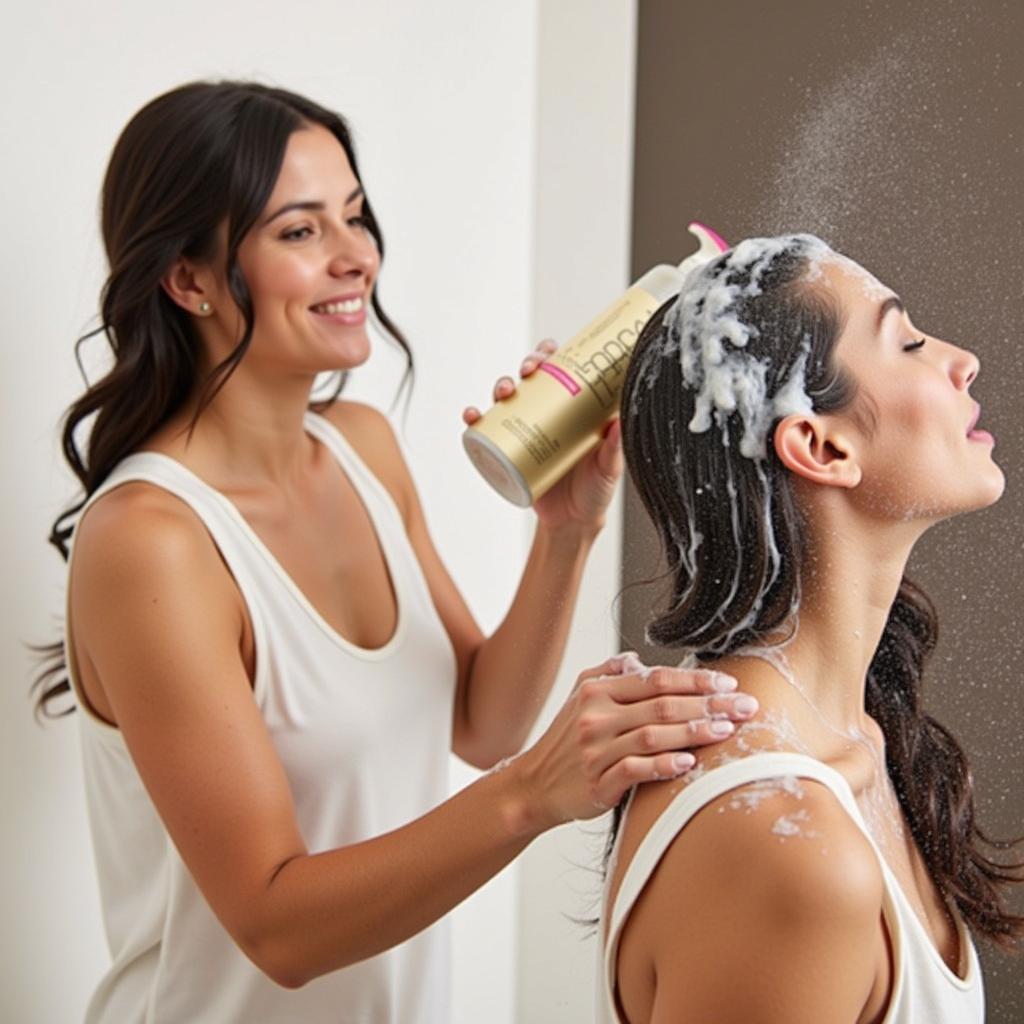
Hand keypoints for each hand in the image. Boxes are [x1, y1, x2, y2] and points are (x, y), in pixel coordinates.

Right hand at [462, 339, 622, 531]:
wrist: (572, 522)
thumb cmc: (596, 491)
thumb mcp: (609, 467)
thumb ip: (616, 447)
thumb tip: (621, 419)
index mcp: (575, 409)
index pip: (563, 371)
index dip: (553, 355)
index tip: (550, 352)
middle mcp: (549, 414)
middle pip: (533, 377)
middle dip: (527, 364)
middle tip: (529, 371)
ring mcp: (527, 430)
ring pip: (509, 398)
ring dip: (502, 385)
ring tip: (505, 392)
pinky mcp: (509, 451)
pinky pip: (486, 432)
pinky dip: (475, 421)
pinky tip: (472, 416)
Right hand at [509, 654, 759, 828]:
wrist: (534, 784)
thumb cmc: (566, 740)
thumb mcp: (580, 697)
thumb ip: (610, 674)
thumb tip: (639, 660)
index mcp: (596, 690)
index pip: (655, 679)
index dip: (695, 680)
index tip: (729, 683)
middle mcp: (595, 716)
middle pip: (662, 705)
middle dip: (710, 704)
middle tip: (746, 707)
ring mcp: (596, 750)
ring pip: (653, 735)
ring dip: (695, 733)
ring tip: (728, 732)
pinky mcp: (597, 782)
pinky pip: (637, 770)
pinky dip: (665, 765)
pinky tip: (690, 763)